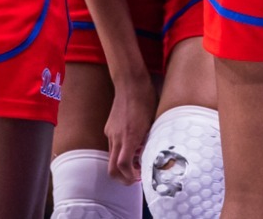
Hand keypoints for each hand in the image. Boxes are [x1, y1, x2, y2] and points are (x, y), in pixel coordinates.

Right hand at [104, 68, 153, 182]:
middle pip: (112, 168)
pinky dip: (121, 153)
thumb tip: (151, 157)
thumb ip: (149, 142)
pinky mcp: (109, 128)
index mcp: (129, 136)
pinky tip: (133, 146)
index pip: (123, 166)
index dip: (130, 176)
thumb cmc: (146, 100)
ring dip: (123, 165)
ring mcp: (110, 132)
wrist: (130, 83)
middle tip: (135, 179)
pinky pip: (112, 146)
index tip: (140, 177)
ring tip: (138, 162)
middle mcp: (116, 137)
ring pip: (112, 158)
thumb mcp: (153, 122)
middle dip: (123, 178)